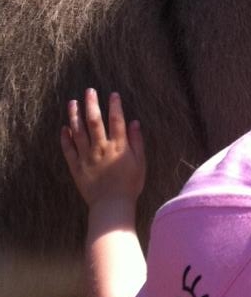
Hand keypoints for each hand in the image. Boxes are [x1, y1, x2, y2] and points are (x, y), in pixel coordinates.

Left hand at [61, 89, 145, 210]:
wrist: (112, 206)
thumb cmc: (130, 185)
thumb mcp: (140, 163)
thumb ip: (137, 142)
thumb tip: (135, 123)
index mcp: (118, 147)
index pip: (116, 121)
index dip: (115, 106)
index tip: (113, 94)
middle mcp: (101, 149)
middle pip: (94, 122)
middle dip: (91, 104)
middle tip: (89, 91)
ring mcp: (87, 157)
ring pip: (78, 132)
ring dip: (75, 116)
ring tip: (72, 103)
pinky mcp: (76, 167)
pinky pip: (68, 150)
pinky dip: (65, 138)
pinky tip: (64, 128)